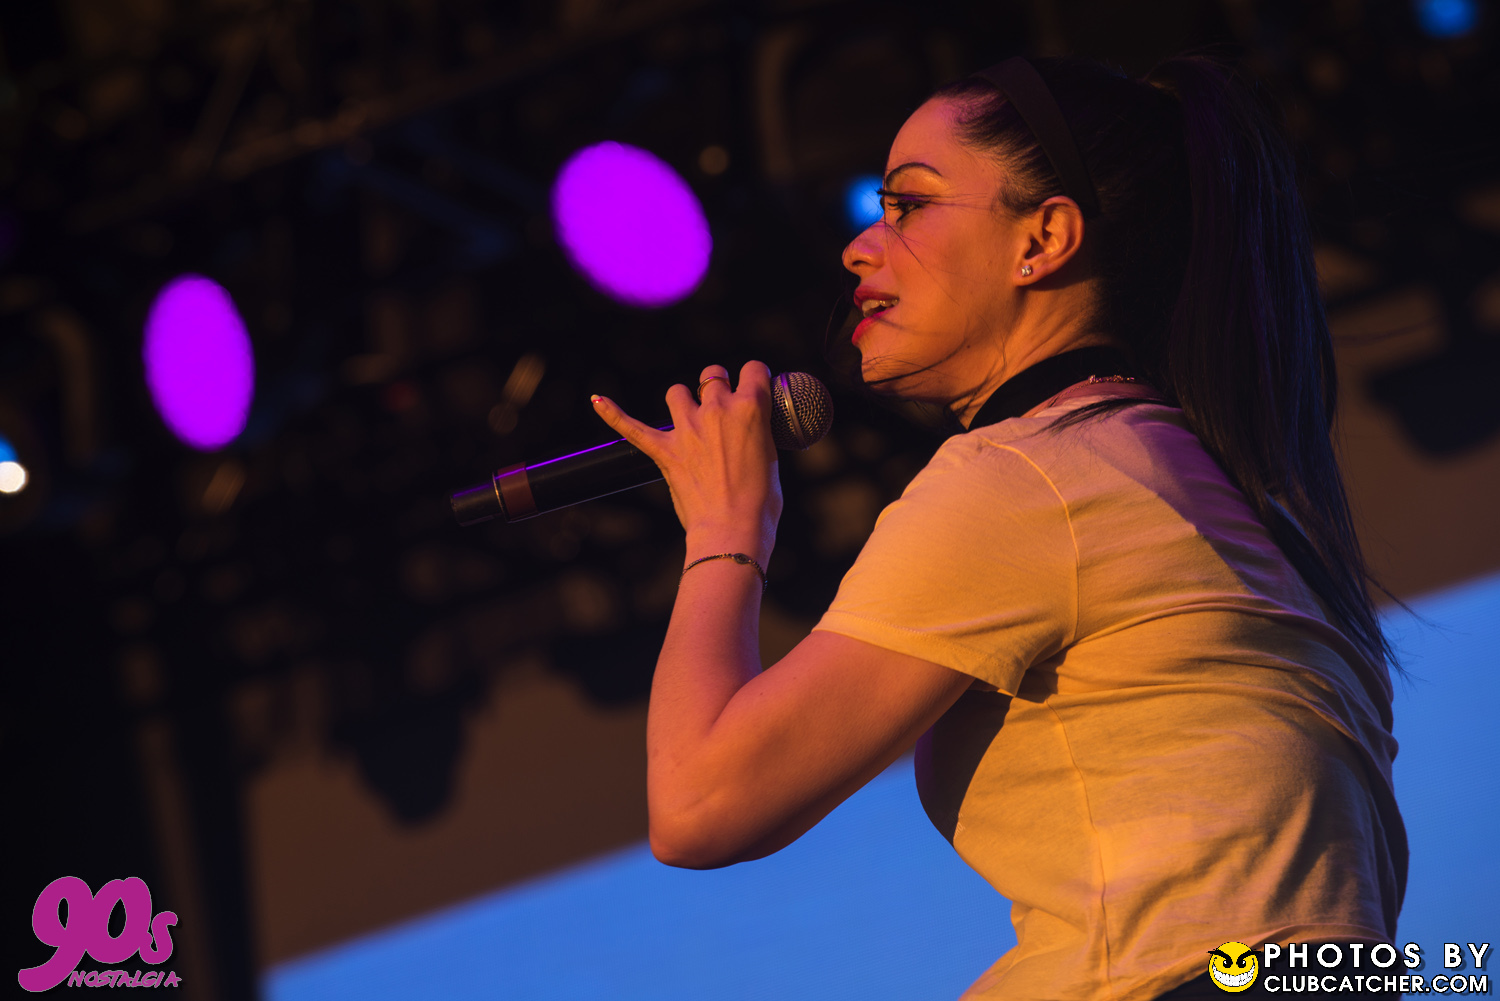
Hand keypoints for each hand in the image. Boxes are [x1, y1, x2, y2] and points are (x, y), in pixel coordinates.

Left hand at [591, 361, 782, 560]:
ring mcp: (687, 430)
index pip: (753, 369)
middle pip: (712, 375)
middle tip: (722, 400)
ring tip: (688, 412)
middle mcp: (717, 410)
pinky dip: (613, 413)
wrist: (733, 531)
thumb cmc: (760, 502)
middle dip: (717, 383)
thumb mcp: (771, 458)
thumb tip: (749, 433)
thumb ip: (757, 435)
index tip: (754, 385)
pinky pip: (632, 427)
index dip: (755, 376)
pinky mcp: (665, 451)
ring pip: (677, 392)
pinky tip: (598, 401)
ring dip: (683, 399)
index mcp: (750, 409)